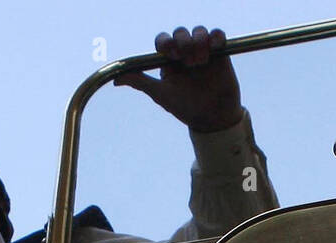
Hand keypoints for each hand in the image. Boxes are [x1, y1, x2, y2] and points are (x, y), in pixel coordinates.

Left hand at [114, 26, 243, 133]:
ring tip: (200, 61)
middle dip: (183, 42)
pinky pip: (217, 35)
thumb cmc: (185, 107)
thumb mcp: (161, 95)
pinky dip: (215, 36)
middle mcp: (184, 54)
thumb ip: (140, 83)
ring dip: (198, 41)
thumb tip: (116, 80)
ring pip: (198, 31)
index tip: (171, 55)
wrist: (212, 118)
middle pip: (180, 33)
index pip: (163, 41)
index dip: (166, 43)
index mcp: (169, 61)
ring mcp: (203, 52)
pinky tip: (214, 47)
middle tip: (188, 61)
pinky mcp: (220, 53)